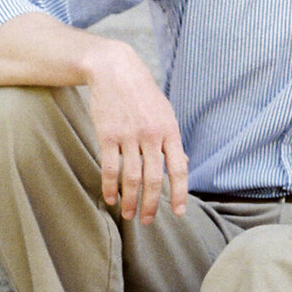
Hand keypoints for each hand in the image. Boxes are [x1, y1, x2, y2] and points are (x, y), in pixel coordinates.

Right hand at [84, 43, 188, 223]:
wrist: (115, 70)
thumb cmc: (143, 94)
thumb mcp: (165, 113)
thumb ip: (172, 140)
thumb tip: (183, 162)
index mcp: (170, 130)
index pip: (178, 168)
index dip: (180, 193)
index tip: (179, 213)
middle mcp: (152, 135)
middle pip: (154, 179)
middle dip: (152, 204)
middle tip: (148, 221)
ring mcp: (129, 135)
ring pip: (132, 177)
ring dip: (131, 200)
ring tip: (129, 215)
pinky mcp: (108, 135)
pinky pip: (110, 168)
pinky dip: (110, 187)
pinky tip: (110, 198)